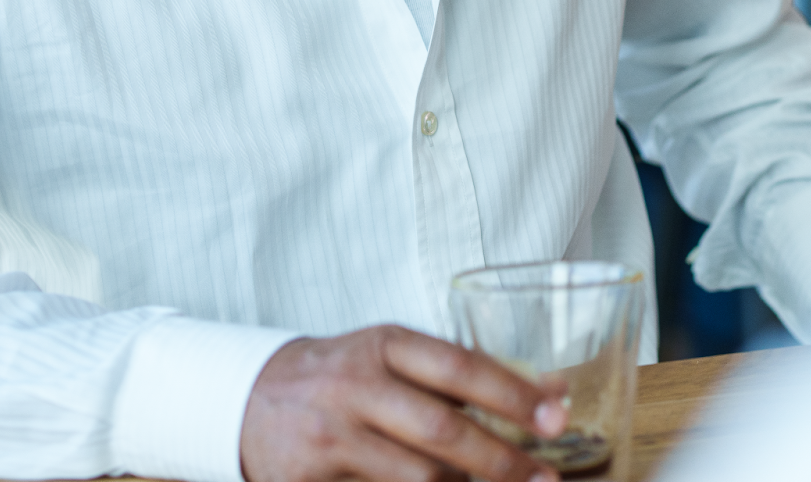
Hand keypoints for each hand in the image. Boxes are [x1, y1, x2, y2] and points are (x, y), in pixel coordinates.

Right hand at [240, 323, 568, 481]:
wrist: (255, 397)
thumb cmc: (347, 373)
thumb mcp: (398, 354)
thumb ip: (466, 373)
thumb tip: (552, 389)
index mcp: (384, 343)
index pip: (458, 366)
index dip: (511, 393)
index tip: (556, 416)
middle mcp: (357, 386)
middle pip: (441, 431)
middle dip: (501, 460)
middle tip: (546, 478)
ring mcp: (332, 437)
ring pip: (418, 477)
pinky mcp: (311, 481)